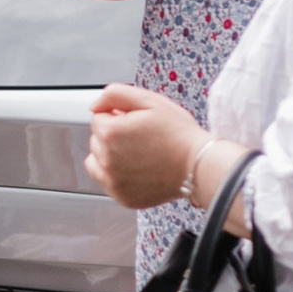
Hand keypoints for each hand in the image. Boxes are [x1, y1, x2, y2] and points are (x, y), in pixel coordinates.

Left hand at [86, 84, 205, 211]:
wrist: (198, 165)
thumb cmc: (178, 133)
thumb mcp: (149, 100)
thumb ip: (115, 95)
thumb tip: (94, 106)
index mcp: (109, 133)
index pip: (98, 118)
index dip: (118, 116)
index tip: (137, 122)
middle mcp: (106, 160)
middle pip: (97, 140)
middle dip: (114, 136)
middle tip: (142, 138)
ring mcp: (113, 182)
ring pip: (97, 162)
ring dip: (110, 156)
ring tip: (138, 154)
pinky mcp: (122, 197)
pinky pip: (109, 182)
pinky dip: (118, 176)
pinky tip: (139, 170)